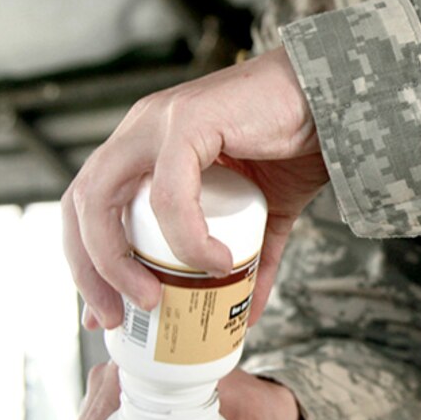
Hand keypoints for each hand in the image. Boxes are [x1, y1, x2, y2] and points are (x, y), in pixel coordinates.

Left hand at [63, 47, 326, 329]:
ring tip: (154, 297)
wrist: (339, 102)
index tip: (105, 314)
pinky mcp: (189, 119)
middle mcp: (140, 129)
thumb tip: (242, 313)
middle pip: (81, 203)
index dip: (87, 263)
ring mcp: (160, 121)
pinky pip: (169, 191)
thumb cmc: (296, 144)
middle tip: (115, 317)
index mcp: (144, 147)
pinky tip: (216, 263)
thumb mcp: (262, 218)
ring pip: (102, 195)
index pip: (90, 207)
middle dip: (88, 269)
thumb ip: (247, 261)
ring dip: (117, 258)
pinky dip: (187, 236)